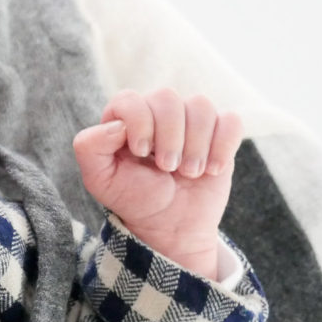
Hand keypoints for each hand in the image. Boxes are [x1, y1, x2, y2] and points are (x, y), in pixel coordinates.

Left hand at [72, 88, 242, 276]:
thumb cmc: (133, 198)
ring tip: (188, 173)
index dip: (139, 122)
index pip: (130, 98)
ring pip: (200, 106)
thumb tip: (117, 125)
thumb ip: (90, 147)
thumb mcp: (100, 179)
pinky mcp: (219, 133)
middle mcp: (156, 112)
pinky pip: (231, 121)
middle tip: (167, 168)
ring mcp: (190, 120)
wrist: (169, 224)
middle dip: (169, 137)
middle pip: (167, 98)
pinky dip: (223, 146)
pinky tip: (212, 170)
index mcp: (125, 118)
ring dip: (196, 145)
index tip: (141, 152)